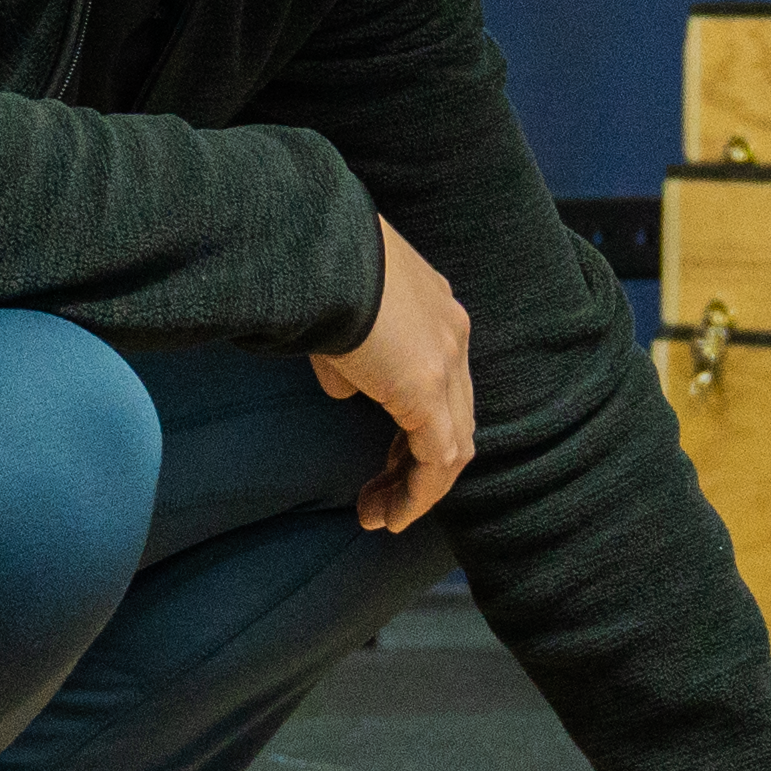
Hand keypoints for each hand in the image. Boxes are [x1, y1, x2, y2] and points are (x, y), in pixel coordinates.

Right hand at [307, 215, 477, 530]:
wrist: (319, 253)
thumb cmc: (316, 274)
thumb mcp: (337, 317)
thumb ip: (349, 358)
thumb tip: (346, 392)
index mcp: (436, 308)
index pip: (442, 383)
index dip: (416, 427)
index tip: (386, 461)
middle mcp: (453, 334)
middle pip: (453, 418)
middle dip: (416, 465)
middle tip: (382, 499)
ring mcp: (447, 362)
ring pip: (452, 445)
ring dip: (416, 489)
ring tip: (380, 517)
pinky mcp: (429, 391)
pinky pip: (438, 460)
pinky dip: (418, 494)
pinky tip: (390, 515)